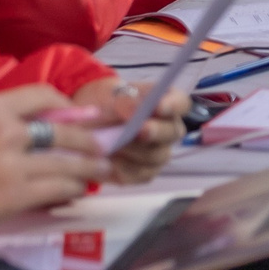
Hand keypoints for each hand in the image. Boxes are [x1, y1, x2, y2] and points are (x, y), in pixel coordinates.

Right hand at [0, 85, 108, 225]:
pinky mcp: (16, 193)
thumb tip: (45, 125)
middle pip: (63, 131)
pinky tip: (78, 190)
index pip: (44, 95)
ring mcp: (13, 163)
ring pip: (66, 162)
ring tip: (101, 171)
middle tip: (100, 148)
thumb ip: (4, 120)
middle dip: (88, 142)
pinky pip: (57, 188)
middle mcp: (6, 130)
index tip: (80, 118)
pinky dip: (73, 188)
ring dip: (89, 168)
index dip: (68, 108)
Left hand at [72, 77, 191, 183]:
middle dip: (156, 131)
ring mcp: (159, 153)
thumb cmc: (103, 104)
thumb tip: (133, 111)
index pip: (181, 103)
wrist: (87, 127)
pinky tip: (109, 160)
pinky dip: (123, 167)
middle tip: (140, 130)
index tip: (159, 106)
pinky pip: (140, 174)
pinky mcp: (145, 172)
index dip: (174, 105)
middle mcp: (168, 129)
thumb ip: (123, 101)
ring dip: (134, 150)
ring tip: (113, 144)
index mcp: (165, 102)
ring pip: (156, 155)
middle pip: (173, 132)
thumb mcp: (108, 95)